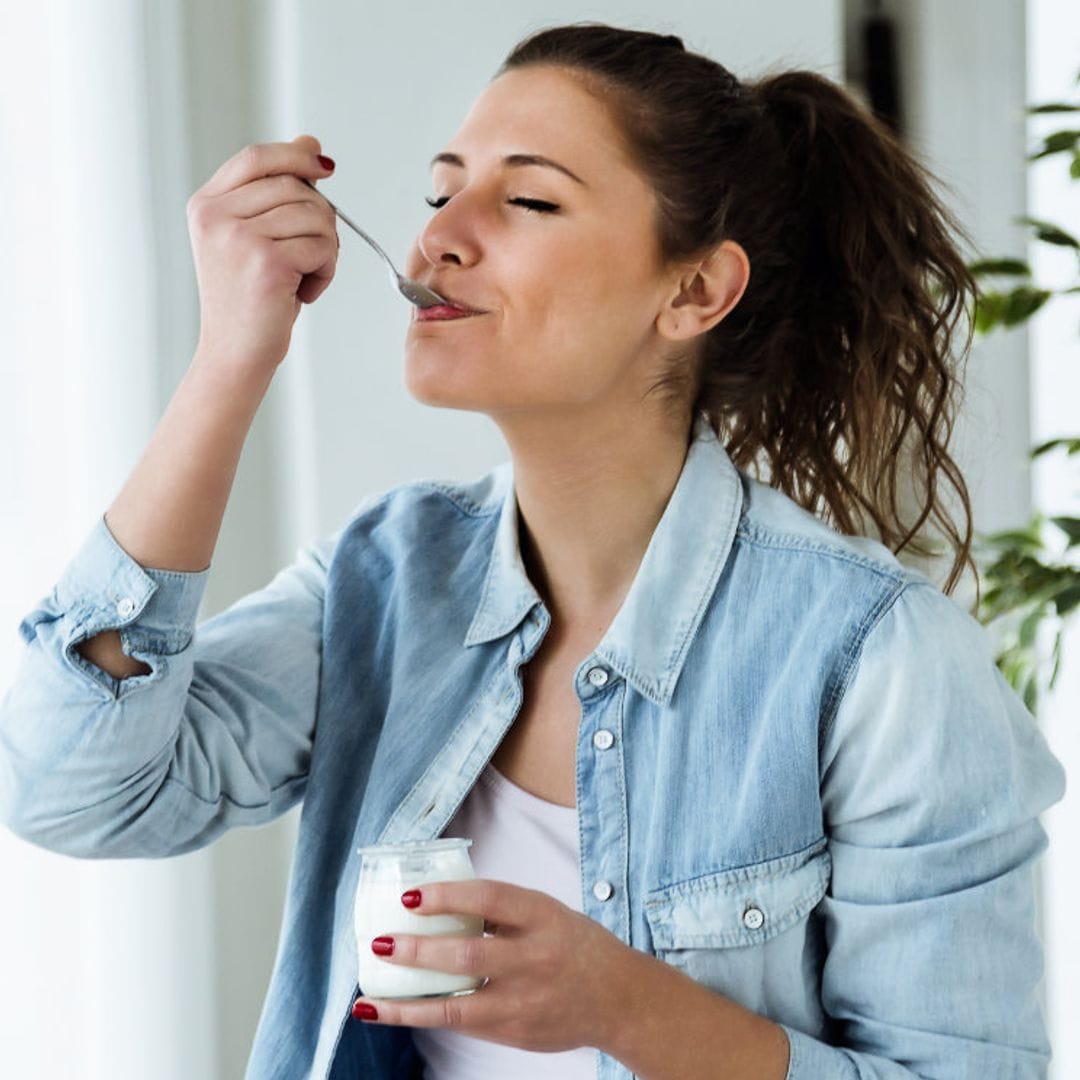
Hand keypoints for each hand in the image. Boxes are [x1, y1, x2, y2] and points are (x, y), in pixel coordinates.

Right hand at [186, 135, 338, 374]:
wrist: (235, 354)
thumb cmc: (249, 301)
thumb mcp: (254, 238)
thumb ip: (276, 192)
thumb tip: (311, 144)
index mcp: (206, 205)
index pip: (256, 158)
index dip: (295, 156)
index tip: (324, 166)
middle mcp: (216, 216)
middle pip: (294, 186)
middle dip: (319, 218)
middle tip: (311, 255)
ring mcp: (239, 238)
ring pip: (315, 216)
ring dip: (325, 249)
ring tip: (303, 277)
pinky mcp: (267, 262)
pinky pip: (323, 247)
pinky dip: (326, 271)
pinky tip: (305, 292)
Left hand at [352, 879, 632, 1052]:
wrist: (618, 998)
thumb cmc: (572, 944)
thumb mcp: (546, 913)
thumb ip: (500, 910)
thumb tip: (440, 899)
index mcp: (542, 916)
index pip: (488, 899)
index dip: (446, 896)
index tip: (409, 896)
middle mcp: (534, 959)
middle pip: (467, 955)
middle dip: (419, 951)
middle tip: (381, 942)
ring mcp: (524, 1001)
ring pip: (457, 1006)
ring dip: (408, 1003)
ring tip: (369, 998)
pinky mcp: (515, 1033)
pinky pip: (463, 1024)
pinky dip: (427, 1018)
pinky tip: (396, 1012)